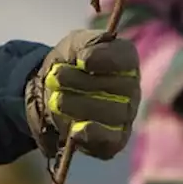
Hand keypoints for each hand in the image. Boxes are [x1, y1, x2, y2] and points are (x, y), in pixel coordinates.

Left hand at [25, 29, 140, 159]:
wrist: (51, 91)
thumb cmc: (69, 63)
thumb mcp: (74, 44)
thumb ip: (86, 43)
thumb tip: (87, 59)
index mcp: (125, 60)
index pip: (126, 58)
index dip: (106, 59)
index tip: (82, 60)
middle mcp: (132, 88)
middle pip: (118, 87)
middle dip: (81, 81)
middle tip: (56, 77)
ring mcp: (125, 115)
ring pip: (113, 113)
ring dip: (79, 105)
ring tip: (57, 100)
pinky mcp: (114, 140)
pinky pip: (111, 140)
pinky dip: (93, 134)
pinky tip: (75, 130)